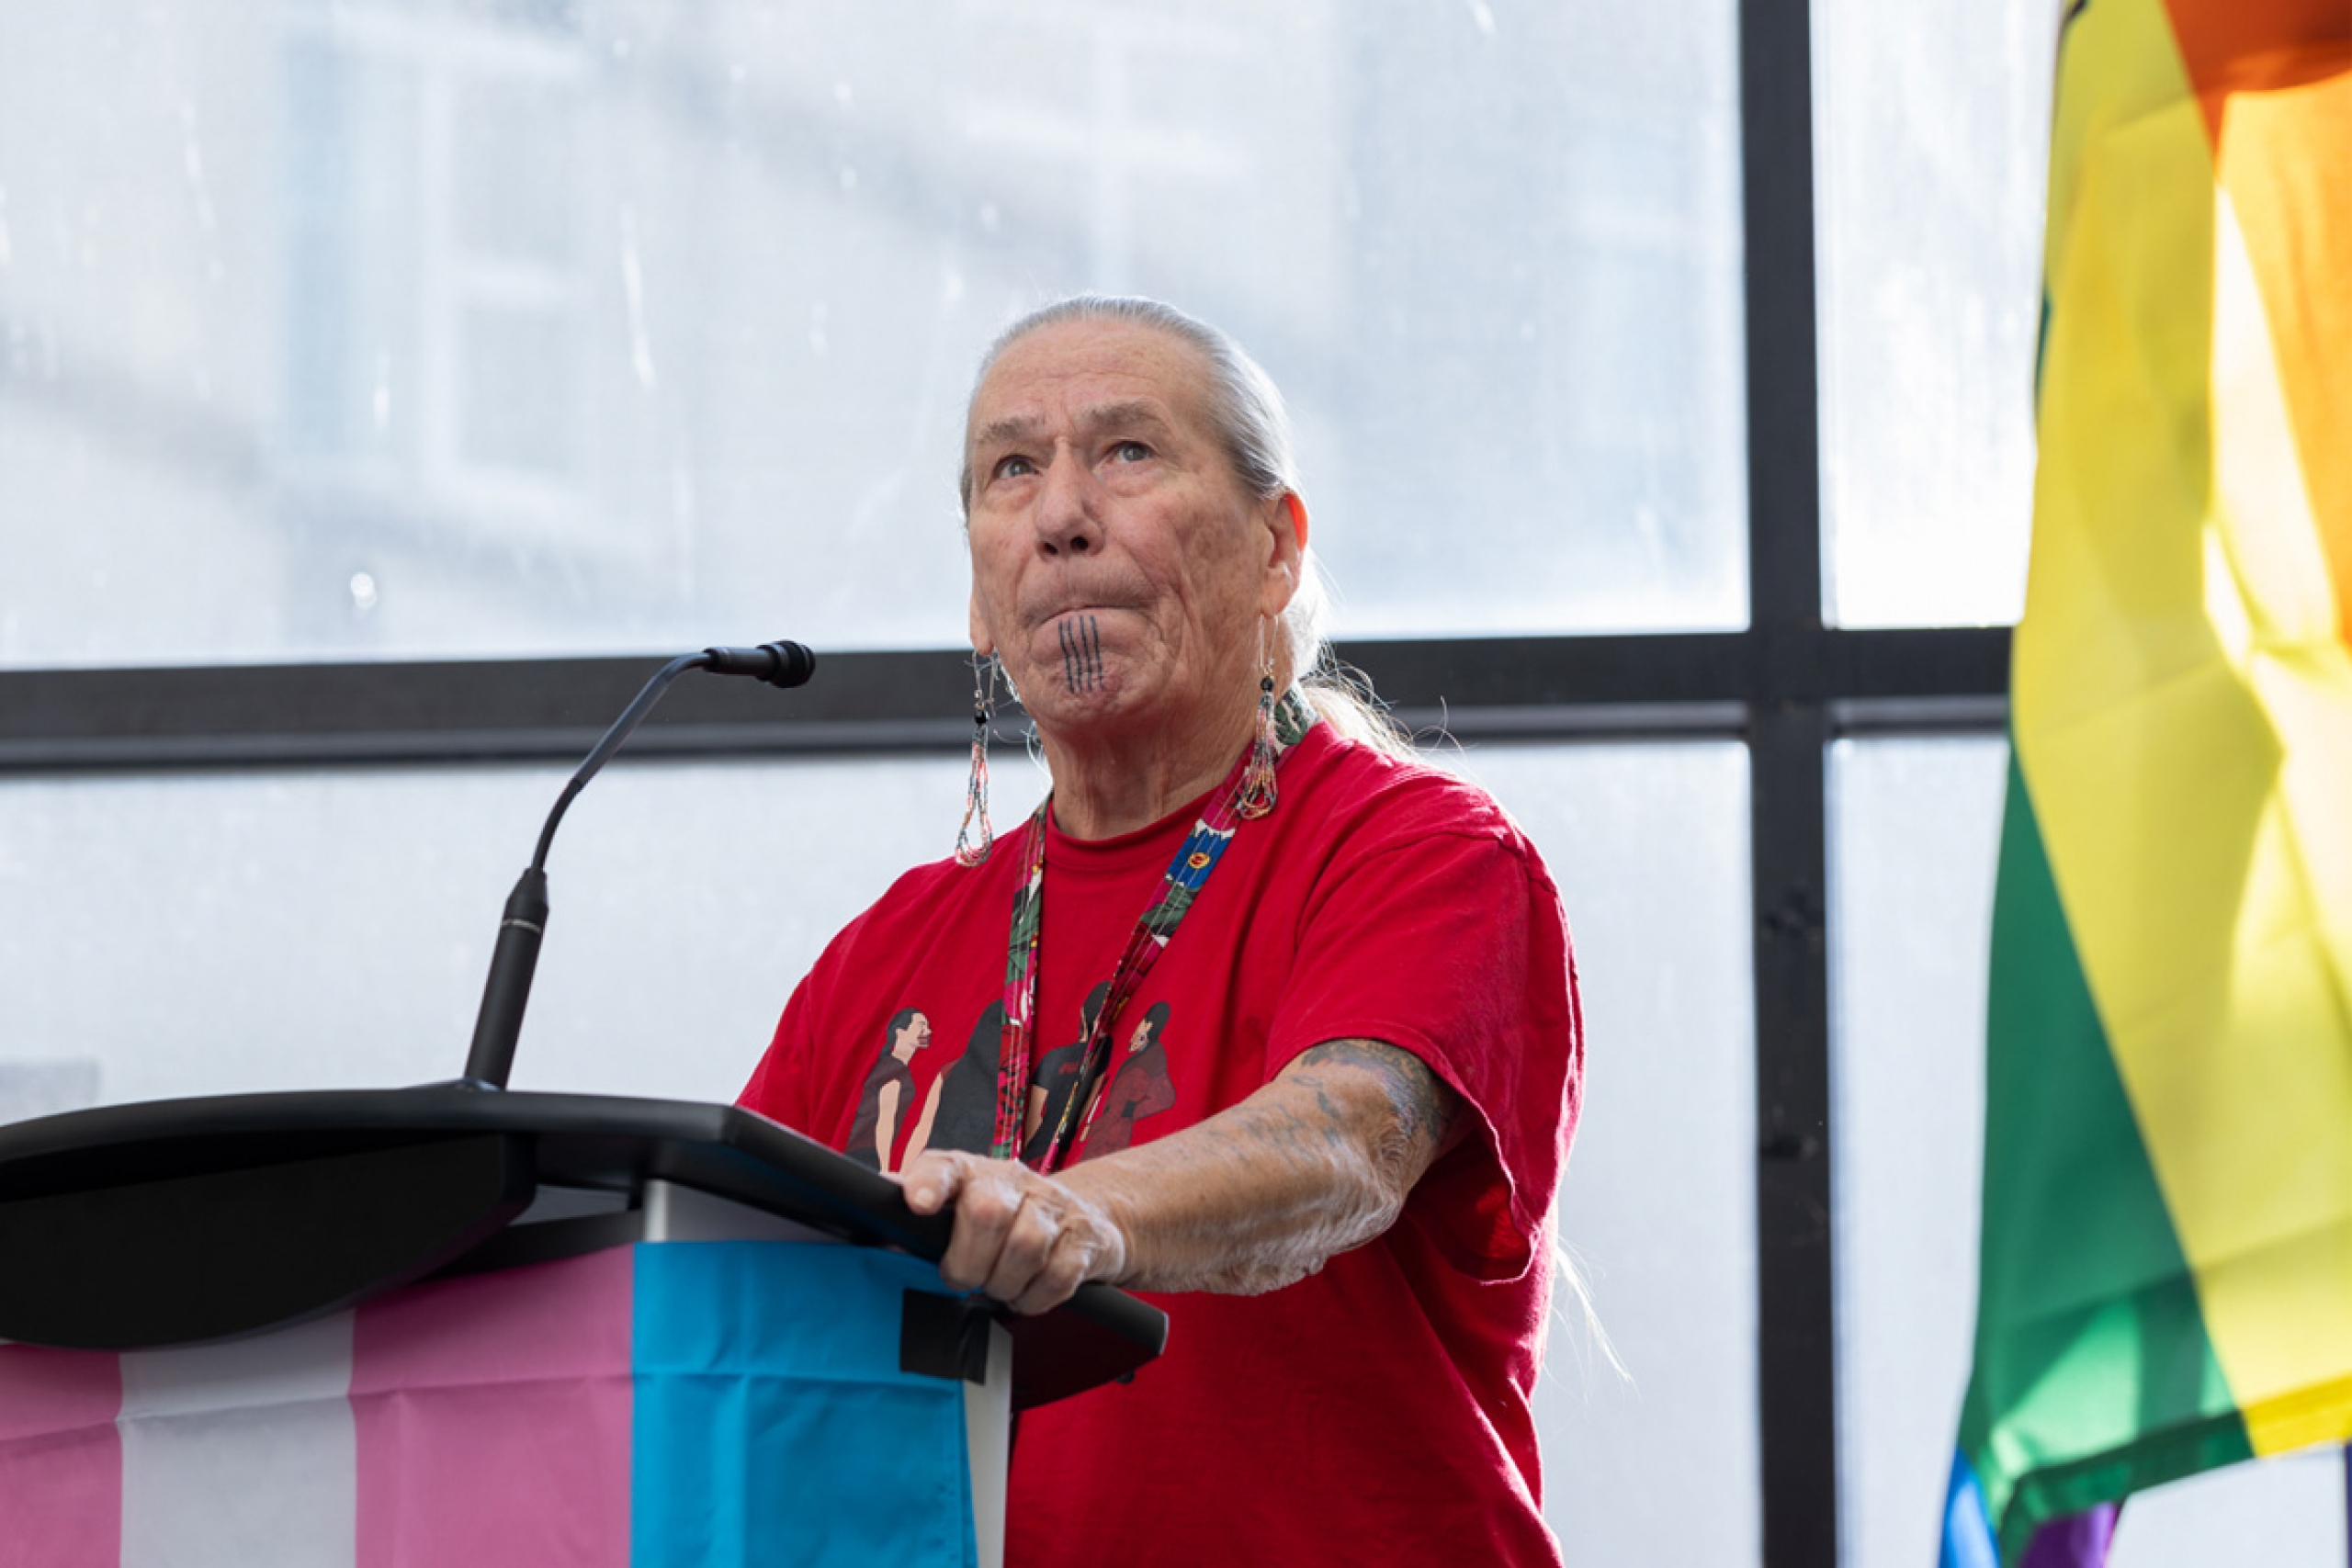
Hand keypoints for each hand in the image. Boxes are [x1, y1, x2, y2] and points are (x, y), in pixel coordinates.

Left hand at [898, 1149, 1129, 1314]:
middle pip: (986, 1212)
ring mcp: (1052, 1208)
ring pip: (1025, 1248)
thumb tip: (872, 1208)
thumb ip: (922, 1205)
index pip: (945, 1167)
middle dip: (969, 1261)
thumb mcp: (963, 1204)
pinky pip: (1057, 1278)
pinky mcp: (1082, 1240)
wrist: (1087, 1216)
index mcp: (972, 1172)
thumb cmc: (1009, 1214)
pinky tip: (1027, 1292)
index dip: (930, 1183)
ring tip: (998, 1285)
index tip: (918, 1204)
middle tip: (963, 1277)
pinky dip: (1035, 1298)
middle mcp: (1013, 1182)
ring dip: (1004, 1283)